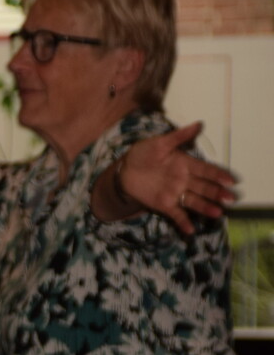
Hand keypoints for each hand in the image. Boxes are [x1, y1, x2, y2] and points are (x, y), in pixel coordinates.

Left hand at [117, 121, 236, 234]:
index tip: (231, 180)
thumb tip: (199, 124)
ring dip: (206, 207)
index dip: (218, 175)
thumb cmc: (143, 154)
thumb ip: (178, 137)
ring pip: (194, 201)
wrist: (124, 170)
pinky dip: (183, 222)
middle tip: (230, 199)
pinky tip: (191, 230)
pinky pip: (176, 214)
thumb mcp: (159, 143)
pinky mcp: (164, 204)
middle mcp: (184, 180)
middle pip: (204, 187)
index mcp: (186, 164)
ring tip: (218, 213)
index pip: (206, 170)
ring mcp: (175, 193)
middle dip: (217, 193)